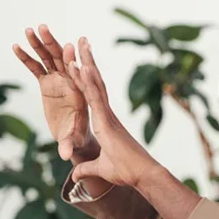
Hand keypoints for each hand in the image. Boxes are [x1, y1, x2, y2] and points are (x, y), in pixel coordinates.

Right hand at [12, 25, 92, 160]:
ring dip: (40, 43)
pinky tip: (15, 45)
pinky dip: (27, 57)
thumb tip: (65, 156)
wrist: (74, 135)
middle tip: (44, 28)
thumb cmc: (78, 137)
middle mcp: (70, 82)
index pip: (79, 75)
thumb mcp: (74, 140)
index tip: (70, 48)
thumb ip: (69, 144)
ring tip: (29, 29)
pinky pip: (36, 67)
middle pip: (62, 59)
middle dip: (53, 44)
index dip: (74, 62)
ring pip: (49, 58)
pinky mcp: (47, 83)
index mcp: (81, 92)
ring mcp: (58, 80)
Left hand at [67, 37, 159, 187]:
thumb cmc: (127, 172)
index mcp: (104, 122)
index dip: (85, 78)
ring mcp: (107, 116)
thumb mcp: (100, 170)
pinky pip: (95, 98)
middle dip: (87, 61)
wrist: (142, 175)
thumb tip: (76, 175)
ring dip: (86, 63)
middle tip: (81, 42)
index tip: (79, 62)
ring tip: (79, 45)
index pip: (92, 95)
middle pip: (95, 83)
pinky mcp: (107, 121)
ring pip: (95, 85)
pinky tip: (82, 66)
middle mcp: (106, 114)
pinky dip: (88, 82)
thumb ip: (87, 169)